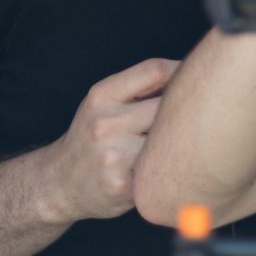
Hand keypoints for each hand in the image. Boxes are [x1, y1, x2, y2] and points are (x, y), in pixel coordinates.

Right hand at [43, 57, 179, 221]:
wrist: (59, 183)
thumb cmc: (93, 137)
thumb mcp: (102, 103)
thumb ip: (138, 87)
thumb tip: (188, 72)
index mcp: (102, 95)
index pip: (154, 70)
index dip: (181, 73)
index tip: (195, 81)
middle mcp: (106, 122)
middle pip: (167, 105)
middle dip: (183, 112)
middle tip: (195, 117)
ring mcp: (115, 155)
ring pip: (169, 139)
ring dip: (177, 142)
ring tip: (178, 146)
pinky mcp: (124, 185)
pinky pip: (163, 169)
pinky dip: (170, 168)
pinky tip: (163, 169)